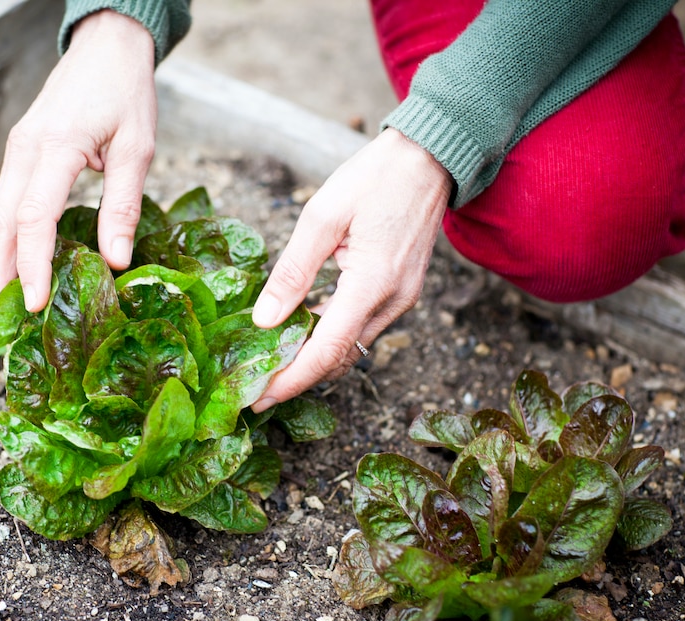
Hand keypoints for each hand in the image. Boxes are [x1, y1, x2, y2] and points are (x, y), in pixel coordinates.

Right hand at [0, 10, 157, 310]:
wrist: (106, 48)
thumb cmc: (126, 93)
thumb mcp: (138, 148)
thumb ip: (124, 204)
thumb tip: (116, 260)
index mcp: (55, 148)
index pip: (33, 219)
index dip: (33, 266)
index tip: (37, 305)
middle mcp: (25, 150)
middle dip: (0, 274)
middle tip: (10, 318)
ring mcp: (17, 151)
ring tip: (10, 301)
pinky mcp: (21, 153)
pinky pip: (5, 202)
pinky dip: (7, 238)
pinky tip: (18, 264)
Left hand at [250, 128, 452, 410]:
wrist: (431, 158)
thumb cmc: (375, 177)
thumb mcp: (321, 217)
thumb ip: (292, 272)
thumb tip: (264, 319)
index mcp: (372, 282)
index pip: (326, 350)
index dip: (290, 381)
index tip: (258, 398)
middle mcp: (392, 301)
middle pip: (339, 358)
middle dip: (296, 378)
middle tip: (254, 386)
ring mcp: (402, 300)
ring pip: (351, 347)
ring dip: (313, 360)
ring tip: (270, 362)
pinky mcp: (401, 293)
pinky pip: (361, 328)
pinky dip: (330, 337)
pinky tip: (300, 331)